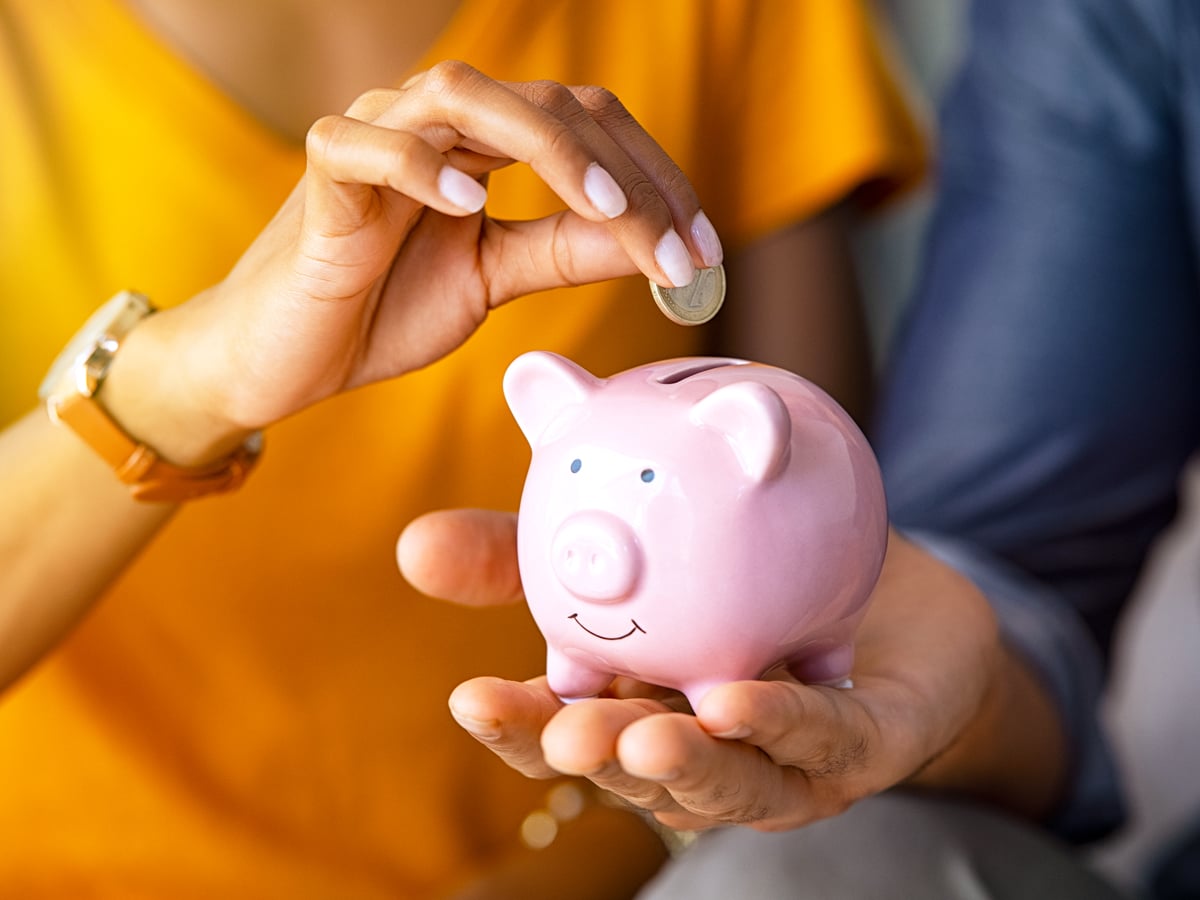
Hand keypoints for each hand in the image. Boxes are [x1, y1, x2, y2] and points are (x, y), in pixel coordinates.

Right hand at [109, 61, 721, 462]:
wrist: (286, 355)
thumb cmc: (383, 307)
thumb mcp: (493, 279)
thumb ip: (563, 252)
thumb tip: (650, 243)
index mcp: (483, 143)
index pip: (588, 127)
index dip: (654, 181)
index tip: (703, 254)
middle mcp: (436, 122)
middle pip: (550, 104)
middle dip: (626, 175)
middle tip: (677, 250)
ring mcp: (375, 135)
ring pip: (465, 96)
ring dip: (549, 149)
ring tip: (607, 212)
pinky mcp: (321, 174)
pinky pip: (364, 144)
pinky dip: (417, 165)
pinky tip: (469, 205)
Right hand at [399, 510, 1014, 832]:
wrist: (886, 585)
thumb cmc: (746, 579)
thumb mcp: (633, 551)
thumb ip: (532, 552)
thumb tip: (412, 543)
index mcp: (635, 707)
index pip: (564, 731)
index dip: (519, 725)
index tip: (469, 698)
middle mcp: (698, 751)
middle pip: (632, 770)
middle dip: (593, 759)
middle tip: (562, 731)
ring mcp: (779, 763)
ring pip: (726, 782)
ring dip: (682, 766)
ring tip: (639, 739)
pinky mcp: (858, 748)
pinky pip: (820, 741)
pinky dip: (781, 724)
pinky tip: (740, 699)